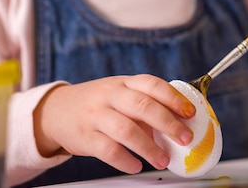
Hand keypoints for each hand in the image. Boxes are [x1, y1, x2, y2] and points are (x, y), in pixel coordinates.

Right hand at [33, 74, 195, 173]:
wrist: (57, 111)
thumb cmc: (98, 103)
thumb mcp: (120, 94)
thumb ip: (146, 105)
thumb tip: (179, 124)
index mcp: (124, 83)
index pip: (152, 85)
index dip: (173, 98)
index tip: (190, 112)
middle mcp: (111, 96)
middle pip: (142, 106)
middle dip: (168, 123)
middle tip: (185, 138)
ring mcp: (96, 115)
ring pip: (126, 129)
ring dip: (149, 147)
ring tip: (163, 159)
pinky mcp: (85, 137)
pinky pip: (107, 149)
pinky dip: (125, 159)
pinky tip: (136, 165)